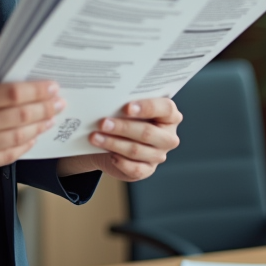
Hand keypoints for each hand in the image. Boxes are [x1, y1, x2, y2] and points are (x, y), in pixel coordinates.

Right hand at [0, 41, 66, 171]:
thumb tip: (1, 44)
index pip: (12, 94)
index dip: (37, 90)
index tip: (51, 86)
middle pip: (21, 116)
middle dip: (45, 107)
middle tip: (59, 100)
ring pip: (19, 137)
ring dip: (39, 126)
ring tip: (51, 117)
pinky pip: (7, 156)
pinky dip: (24, 146)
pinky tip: (33, 136)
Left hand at [56, 98, 181, 181]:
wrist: (118, 141)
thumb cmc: (126, 118)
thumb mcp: (129, 108)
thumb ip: (127, 102)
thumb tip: (111, 96)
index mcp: (169, 115)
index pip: (166, 109)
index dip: (147, 108)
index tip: (126, 107)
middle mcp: (168, 136)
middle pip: (148, 132)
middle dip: (123, 127)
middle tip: (103, 122)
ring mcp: (159, 154)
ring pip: (137, 150)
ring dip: (113, 143)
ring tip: (95, 137)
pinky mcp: (147, 169)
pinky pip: (135, 168)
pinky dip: (120, 161)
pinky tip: (108, 154)